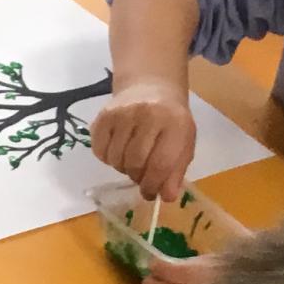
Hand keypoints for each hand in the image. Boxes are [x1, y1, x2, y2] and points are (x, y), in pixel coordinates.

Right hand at [92, 85, 197, 199]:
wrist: (149, 87)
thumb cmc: (170, 121)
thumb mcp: (183, 143)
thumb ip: (176, 170)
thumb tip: (166, 197)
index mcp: (175, 123)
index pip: (161, 163)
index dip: (154, 185)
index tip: (151, 194)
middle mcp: (147, 115)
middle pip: (135, 162)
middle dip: (137, 177)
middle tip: (140, 177)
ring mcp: (122, 113)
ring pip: (115, 159)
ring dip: (122, 168)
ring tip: (131, 161)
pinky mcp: (103, 116)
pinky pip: (99, 151)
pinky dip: (107, 159)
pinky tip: (118, 151)